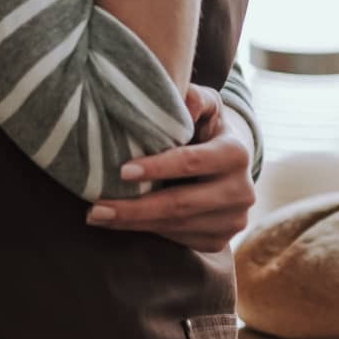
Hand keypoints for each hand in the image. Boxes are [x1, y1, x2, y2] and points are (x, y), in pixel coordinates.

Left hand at [84, 85, 256, 251]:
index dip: (158, 167)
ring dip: (133, 224)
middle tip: (96, 208)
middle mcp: (242, 191)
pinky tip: (120, 224)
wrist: (228, 162)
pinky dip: (147, 232)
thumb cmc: (204, 126)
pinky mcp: (221, 240)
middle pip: (181, 204)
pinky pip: (179, 240)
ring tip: (97, 216)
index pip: (192, 162)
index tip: (122, 171)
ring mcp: (233, 220)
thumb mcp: (204, 105)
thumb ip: (194, 98)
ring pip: (177, 226)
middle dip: (135, 208)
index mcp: (237, 153)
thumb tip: (185, 100)